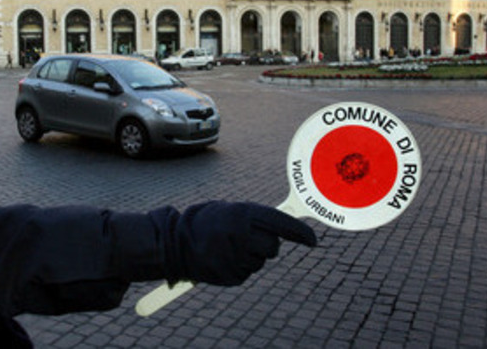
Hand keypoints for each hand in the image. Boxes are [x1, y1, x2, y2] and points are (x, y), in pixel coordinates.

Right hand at [169, 201, 315, 285]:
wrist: (174, 243)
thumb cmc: (205, 222)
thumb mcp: (228, 210)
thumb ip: (253, 218)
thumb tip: (284, 227)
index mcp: (242, 213)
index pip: (280, 223)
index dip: (299, 232)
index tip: (312, 240)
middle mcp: (242, 235)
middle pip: (273, 246)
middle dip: (266, 243)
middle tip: (247, 238)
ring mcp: (236, 257)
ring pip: (260, 260)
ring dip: (250, 255)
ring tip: (227, 246)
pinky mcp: (231, 276)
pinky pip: (246, 272)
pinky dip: (238, 266)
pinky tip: (222, 258)